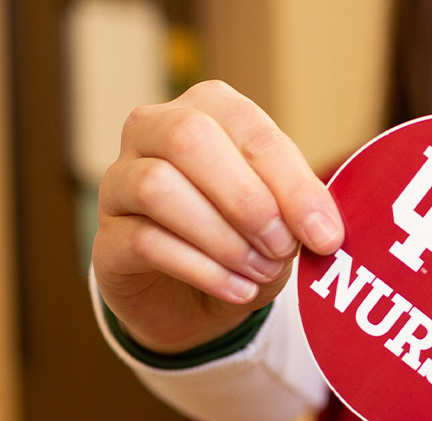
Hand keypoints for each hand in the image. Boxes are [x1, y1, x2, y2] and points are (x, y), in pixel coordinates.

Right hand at [93, 80, 343, 352]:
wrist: (192, 300)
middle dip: (247, 199)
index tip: (326, 235)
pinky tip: (237, 290)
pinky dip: (202, 270)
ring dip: (222, 237)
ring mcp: (120, 183)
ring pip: (158, 187)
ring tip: (260, 272)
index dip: (292, 183)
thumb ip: (299, 211)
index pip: (249, 128)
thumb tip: (323, 229)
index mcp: (207, 109)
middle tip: (282, 247)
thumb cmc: (243, 240)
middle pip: (188, 137)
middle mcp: (152, 131)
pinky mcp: (106, 239)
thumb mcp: (282, 220)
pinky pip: (144, 241)